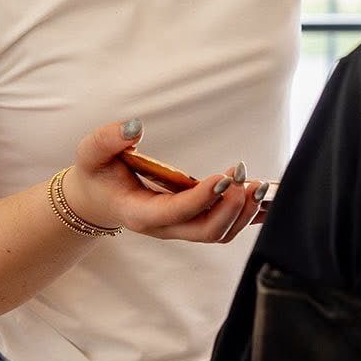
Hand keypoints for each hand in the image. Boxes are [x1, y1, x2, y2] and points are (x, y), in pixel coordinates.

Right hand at [63, 122, 263, 244]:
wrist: (98, 196)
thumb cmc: (98, 173)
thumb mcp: (92, 152)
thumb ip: (108, 139)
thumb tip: (134, 126)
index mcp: (138, 213)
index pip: (175, 212)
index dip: (201, 198)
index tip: (223, 177)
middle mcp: (163, 227)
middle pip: (204, 231)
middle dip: (230, 208)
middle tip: (247, 179)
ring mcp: (179, 228)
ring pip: (218, 233)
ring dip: (242, 213)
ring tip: (259, 186)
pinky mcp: (192, 222)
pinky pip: (225, 226)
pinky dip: (248, 217)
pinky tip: (268, 203)